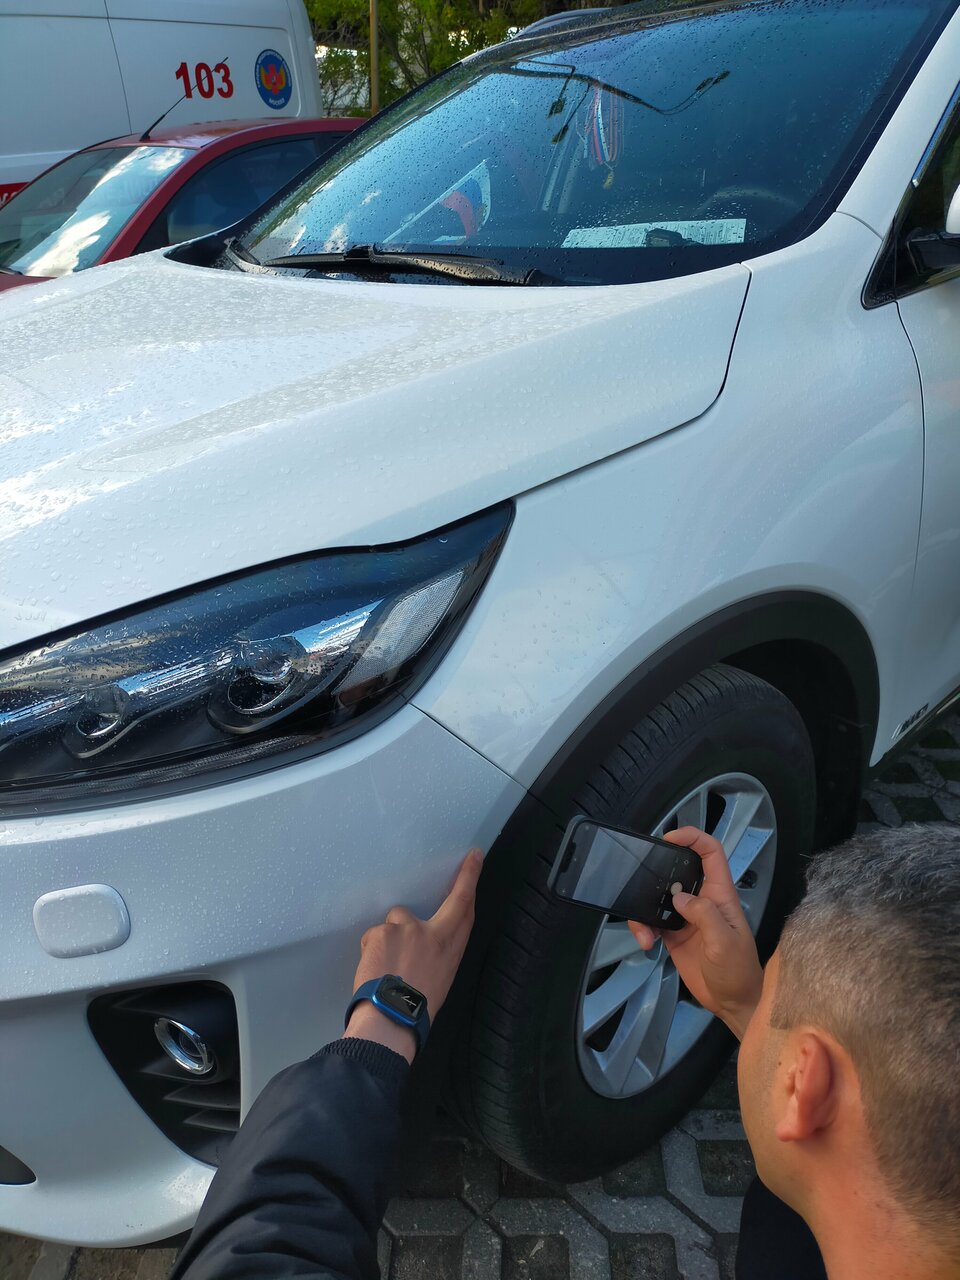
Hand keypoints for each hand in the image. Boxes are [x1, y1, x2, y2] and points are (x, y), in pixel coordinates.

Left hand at [344, 849, 482, 1061]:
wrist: (391, 1019)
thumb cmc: (417, 1009)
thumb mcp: (441, 979)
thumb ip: (438, 954)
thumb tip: (426, 947)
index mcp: (450, 948)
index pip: (464, 908)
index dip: (470, 879)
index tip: (474, 857)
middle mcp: (432, 933)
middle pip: (441, 905)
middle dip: (456, 883)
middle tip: (465, 863)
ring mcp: (406, 928)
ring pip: (394, 924)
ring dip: (388, 940)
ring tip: (385, 969)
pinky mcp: (382, 931)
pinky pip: (373, 936)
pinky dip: (371, 951)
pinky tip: (373, 970)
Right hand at [628, 828, 762, 1039]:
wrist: (733, 1003)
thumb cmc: (738, 971)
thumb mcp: (725, 942)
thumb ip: (704, 915)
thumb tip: (678, 897)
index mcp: (720, 895)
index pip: (711, 854)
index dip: (693, 838)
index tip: (669, 838)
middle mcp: (702, 901)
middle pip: (678, 871)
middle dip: (657, 871)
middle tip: (640, 878)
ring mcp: (686, 917)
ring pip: (658, 898)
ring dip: (645, 909)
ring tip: (644, 932)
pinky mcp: (673, 935)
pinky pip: (652, 922)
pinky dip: (643, 929)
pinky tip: (646, 943)